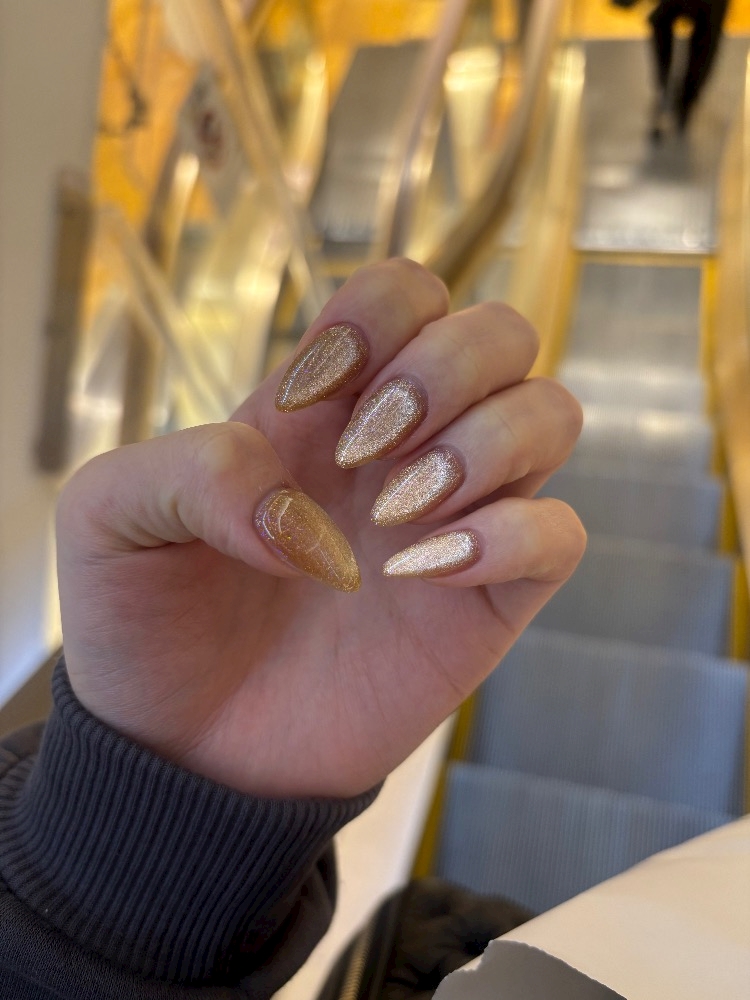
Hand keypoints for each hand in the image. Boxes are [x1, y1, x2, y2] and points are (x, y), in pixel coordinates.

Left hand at [57, 259, 584, 798]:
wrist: (181, 748)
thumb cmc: (147, 622)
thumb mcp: (111, 518)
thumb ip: (188, 466)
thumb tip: (300, 508)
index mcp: (323, 406)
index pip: (408, 292)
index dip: (381, 316)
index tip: (316, 398)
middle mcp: (403, 447)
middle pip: (501, 333)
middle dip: (448, 368)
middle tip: (365, 453)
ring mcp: (453, 519)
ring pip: (550, 414)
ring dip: (484, 444)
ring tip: (394, 515)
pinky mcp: (484, 602)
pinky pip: (559, 535)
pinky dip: (510, 537)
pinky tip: (418, 573)